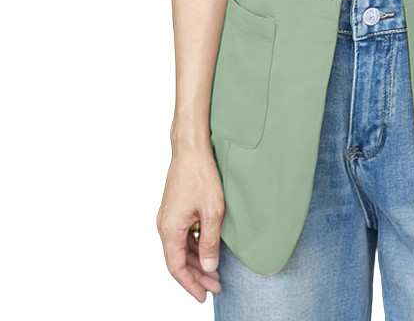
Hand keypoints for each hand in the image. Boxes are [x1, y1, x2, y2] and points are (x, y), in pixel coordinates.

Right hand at [156, 142, 224, 301]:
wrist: (191, 149)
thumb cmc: (201, 175)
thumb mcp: (213, 211)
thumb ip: (210, 241)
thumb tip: (209, 266)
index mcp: (169, 229)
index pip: (176, 268)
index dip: (190, 284)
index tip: (204, 295)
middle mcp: (164, 226)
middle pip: (178, 260)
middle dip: (197, 275)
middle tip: (216, 286)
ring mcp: (168, 218)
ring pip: (180, 248)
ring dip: (196, 261)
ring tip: (215, 271)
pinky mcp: (174, 210)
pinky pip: (182, 236)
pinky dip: (194, 246)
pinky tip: (208, 249)